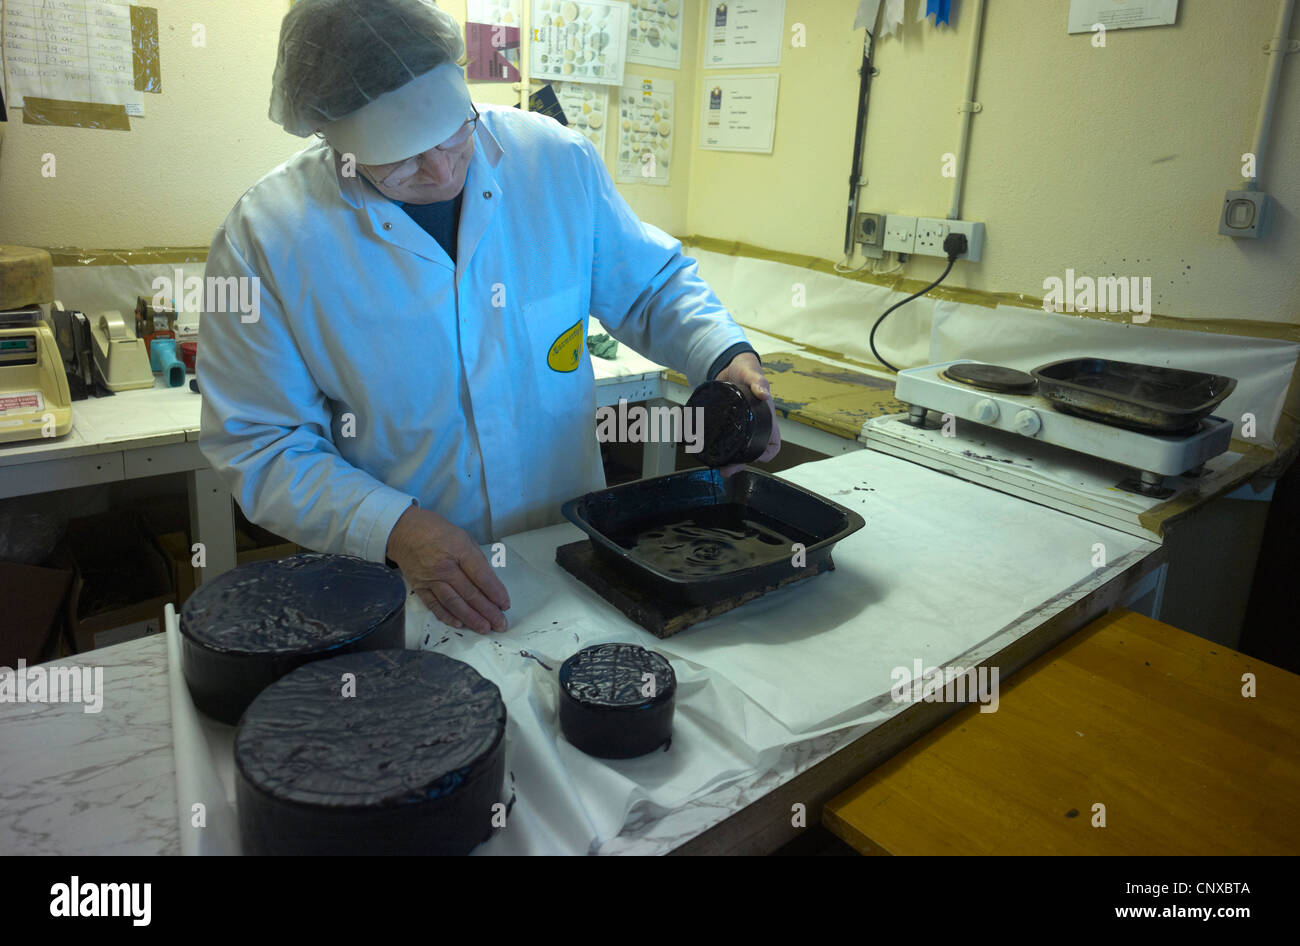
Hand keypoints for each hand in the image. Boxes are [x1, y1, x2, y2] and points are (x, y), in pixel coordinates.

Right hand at [385, 506, 510, 632]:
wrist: (403, 530)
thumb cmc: (437, 531)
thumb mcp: (463, 537)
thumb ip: (476, 559)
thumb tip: (489, 583)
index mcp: (459, 550)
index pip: (481, 576)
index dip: (495, 592)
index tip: (505, 605)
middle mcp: (444, 566)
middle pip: (470, 593)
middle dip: (487, 611)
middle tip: (500, 624)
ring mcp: (430, 578)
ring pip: (453, 603)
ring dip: (471, 618)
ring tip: (484, 628)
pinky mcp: (419, 587)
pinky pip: (435, 605)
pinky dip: (447, 616)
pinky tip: (460, 624)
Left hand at [714, 352, 780, 475]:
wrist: (729, 364)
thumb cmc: (747, 370)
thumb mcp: (753, 374)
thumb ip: (758, 381)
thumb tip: (763, 393)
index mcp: (766, 418)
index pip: (772, 444)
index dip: (766, 453)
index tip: (755, 458)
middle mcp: (754, 425)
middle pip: (752, 451)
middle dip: (741, 463)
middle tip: (727, 469)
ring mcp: (739, 426)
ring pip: (737, 449)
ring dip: (728, 460)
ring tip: (718, 466)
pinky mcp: (725, 424)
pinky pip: (724, 440)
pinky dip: (717, 447)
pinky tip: (708, 452)